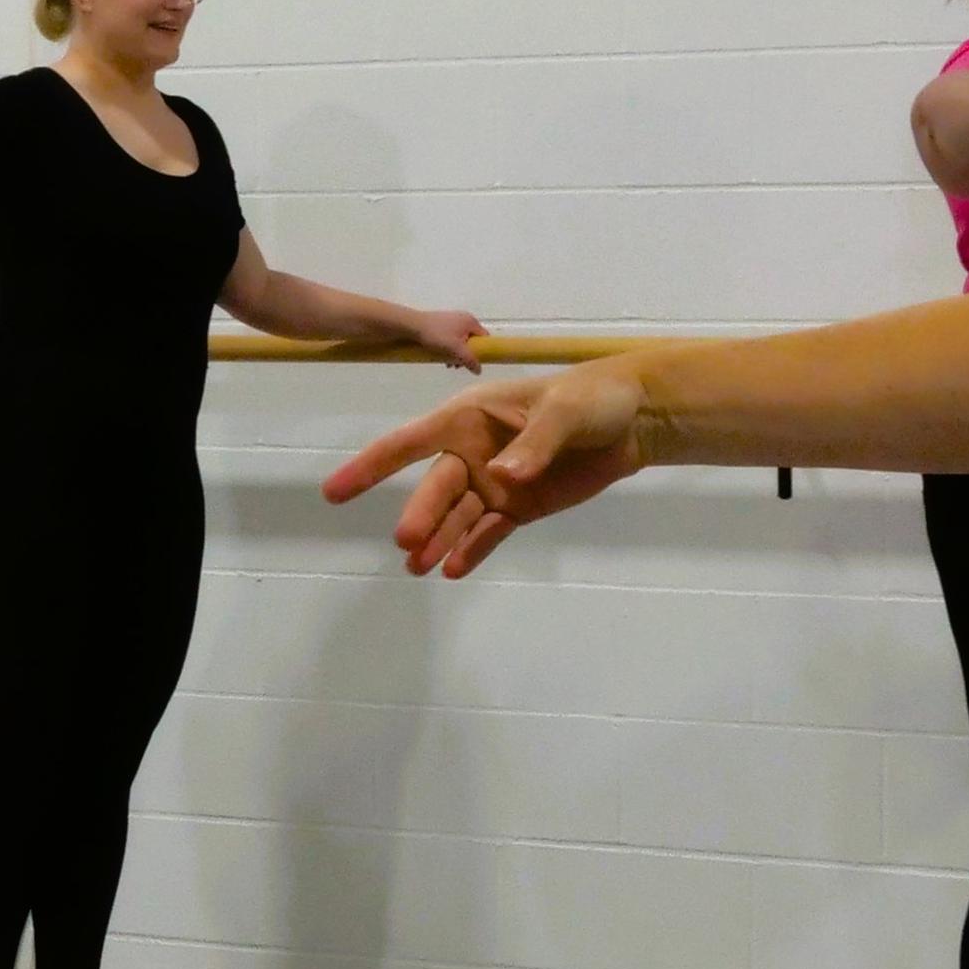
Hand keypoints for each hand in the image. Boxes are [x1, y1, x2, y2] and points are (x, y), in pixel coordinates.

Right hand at [319, 362, 656, 577]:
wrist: (635, 419)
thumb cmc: (593, 399)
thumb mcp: (565, 410)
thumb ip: (535, 444)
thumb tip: (501, 476)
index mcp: (469, 417)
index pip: (409, 442)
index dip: (370, 466)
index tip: (333, 493)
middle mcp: (471, 452)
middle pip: (436, 488)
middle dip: (420, 515)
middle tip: (407, 543)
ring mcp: (493, 483)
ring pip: (456, 517)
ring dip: (438, 541)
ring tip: (420, 568)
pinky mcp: (517, 507)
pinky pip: (488, 533)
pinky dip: (472, 550)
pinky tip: (454, 570)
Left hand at [405, 303, 486, 368]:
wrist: (412, 325)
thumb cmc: (436, 335)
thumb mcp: (455, 349)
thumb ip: (469, 360)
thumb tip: (478, 371)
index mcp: (471, 321)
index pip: (485, 337)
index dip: (483, 350)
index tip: (475, 361)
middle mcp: (463, 318)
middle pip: (472, 340)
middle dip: (466, 354)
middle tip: (457, 365)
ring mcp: (452, 320)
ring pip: (460, 340)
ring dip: (456, 353)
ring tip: (447, 364)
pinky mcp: (441, 323)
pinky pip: (450, 338)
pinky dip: (448, 348)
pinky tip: (440, 356)